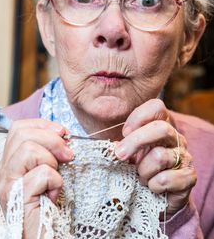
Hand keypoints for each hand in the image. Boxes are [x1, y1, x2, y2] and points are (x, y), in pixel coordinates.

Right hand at [0, 119, 73, 237]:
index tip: (63, 133)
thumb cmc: (48, 203)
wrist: (44, 235)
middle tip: (67, 154)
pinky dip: (55, 182)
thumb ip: (50, 151)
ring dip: (51, 161)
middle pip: (22, 133)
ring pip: (28, 149)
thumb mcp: (49, 170)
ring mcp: (7, 184)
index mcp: (9, 162)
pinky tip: (53, 195)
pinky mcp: (16, 197)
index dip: (43, 125)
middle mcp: (2, 171)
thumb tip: (64, 135)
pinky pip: (41, 174)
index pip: (18, 128)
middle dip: (52, 139)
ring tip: (55, 178)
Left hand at [114, 99, 195, 218]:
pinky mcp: (189, 177)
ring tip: (141, 177)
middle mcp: (175, 137)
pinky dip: (153, 185)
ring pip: (160, 156)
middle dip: (136, 142)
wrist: (154, 197)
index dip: (139, 116)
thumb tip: (115, 146)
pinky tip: (153, 187)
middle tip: (120, 155)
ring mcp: (184, 156)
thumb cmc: (137, 168)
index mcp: (160, 124)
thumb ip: (121, 143)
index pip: (157, 107)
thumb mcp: (127, 151)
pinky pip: (166, 179)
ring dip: (143, 171)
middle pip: (161, 128)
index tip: (124, 132)